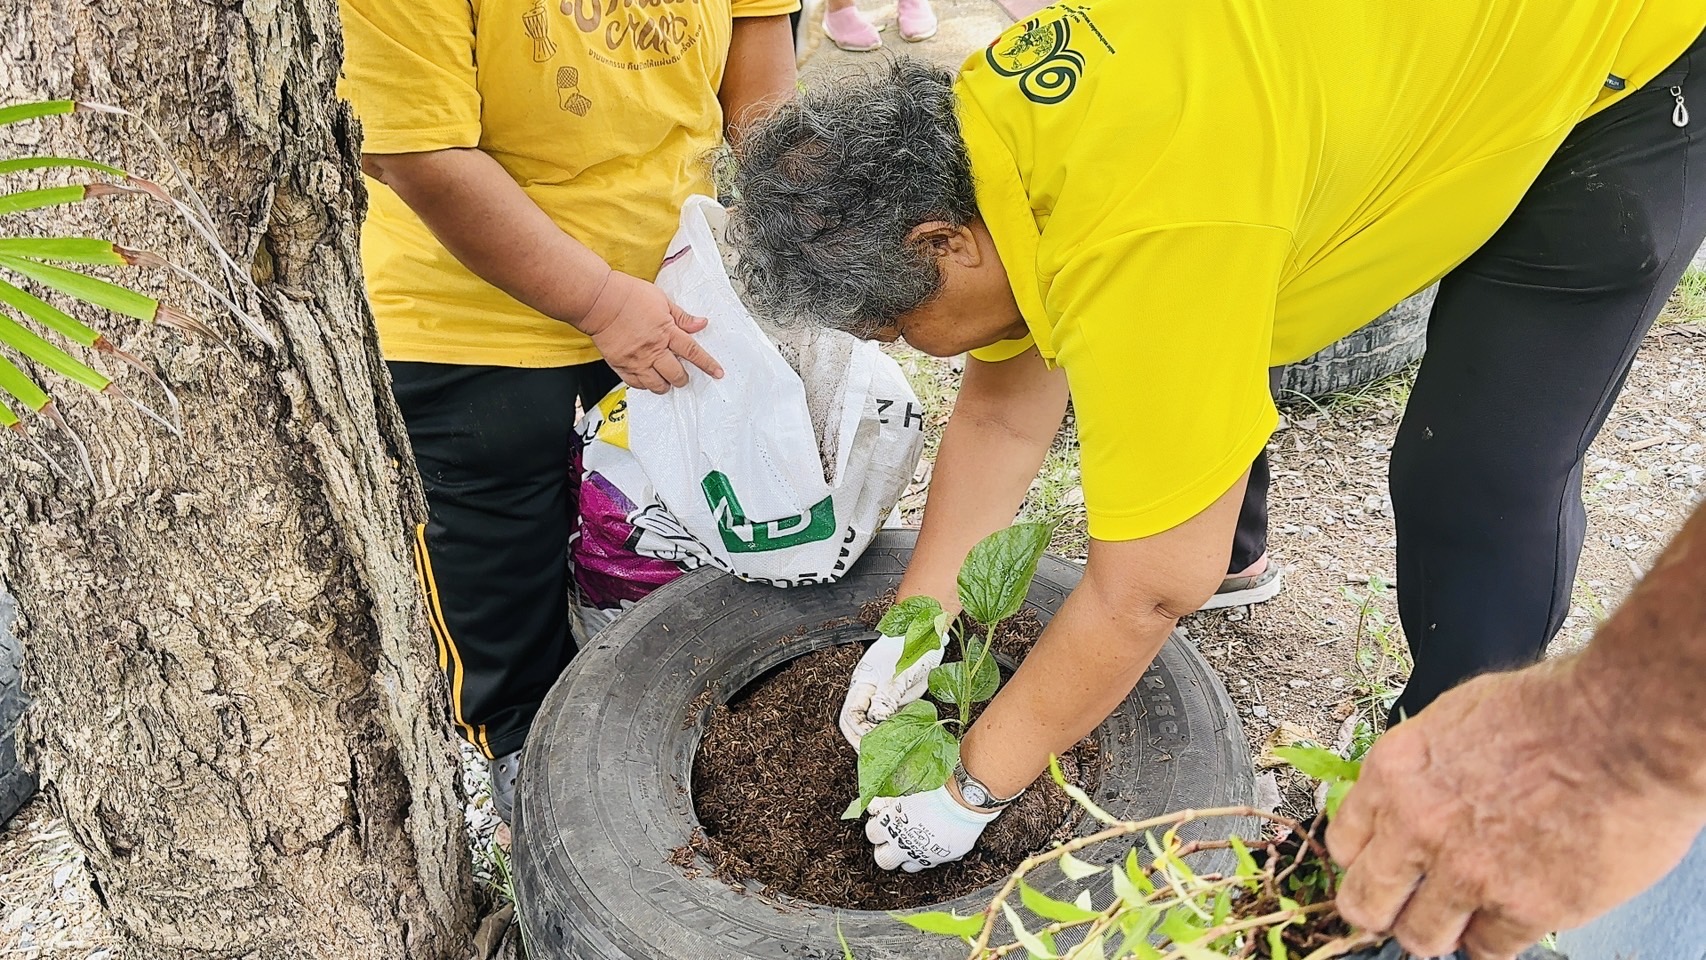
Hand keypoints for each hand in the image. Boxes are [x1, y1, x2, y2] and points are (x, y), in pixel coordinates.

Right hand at [580, 270, 722, 393]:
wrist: (599, 301)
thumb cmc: (628, 295)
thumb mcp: (661, 300)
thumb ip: (681, 316)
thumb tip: (701, 323)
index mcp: (666, 332)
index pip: (693, 352)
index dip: (707, 364)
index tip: (717, 372)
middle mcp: (653, 349)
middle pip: (676, 374)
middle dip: (683, 378)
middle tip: (683, 376)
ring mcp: (636, 360)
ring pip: (657, 384)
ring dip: (665, 385)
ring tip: (666, 380)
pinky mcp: (620, 365)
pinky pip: (636, 384)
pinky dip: (644, 384)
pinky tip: (647, 379)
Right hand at [839, 631, 946, 748]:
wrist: (930, 633)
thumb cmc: (912, 644)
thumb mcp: (899, 672)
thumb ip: (888, 697)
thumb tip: (877, 722)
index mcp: (862, 683)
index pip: (851, 716)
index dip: (860, 732)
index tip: (874, 742)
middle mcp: (869, 692)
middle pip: (856, 724)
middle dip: (863, 741)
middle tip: (877, 755)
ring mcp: (884, 697)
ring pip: (874, 725)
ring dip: (879, 739)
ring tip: (890, 752)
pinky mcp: (900, 700)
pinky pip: (893, 721)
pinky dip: (896, 732)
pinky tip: (903, 740)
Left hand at [866, 785, 996, 871]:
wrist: (967, 794)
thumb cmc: (935, 783)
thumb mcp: (904, 779)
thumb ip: (889, 790)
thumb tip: (874, 783)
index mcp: (890, 824)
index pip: (872, 833)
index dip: (876, 826)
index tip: (882, 818)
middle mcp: (904, 844)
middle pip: (884, 859)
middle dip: (886, 850)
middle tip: (893, 837)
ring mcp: (925, 854)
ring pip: (909, 866)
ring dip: (909, 855)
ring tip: (915, 841)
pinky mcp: (947, 857)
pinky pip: (936, 860)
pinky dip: (934, 853)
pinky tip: (938, 840)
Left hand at [1327, 662, 1705, 959]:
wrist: (1625, 728)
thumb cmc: (1552, 710)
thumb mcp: (1453, 719)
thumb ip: (1420, 770)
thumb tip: (1405, 799)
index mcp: (1394, 774)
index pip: (1344, 844)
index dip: (1365, 861)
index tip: (1381, 867)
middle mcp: (1418, 827)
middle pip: (1366, 902)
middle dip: (1384, 908)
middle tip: (1406, 906)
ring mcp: (1468, 872)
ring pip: (1421, 937)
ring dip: (1438, 929)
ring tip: (1461, 914)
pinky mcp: (1523, 907)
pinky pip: (1487, 948)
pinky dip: (1493, 938)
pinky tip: (1507, 916)